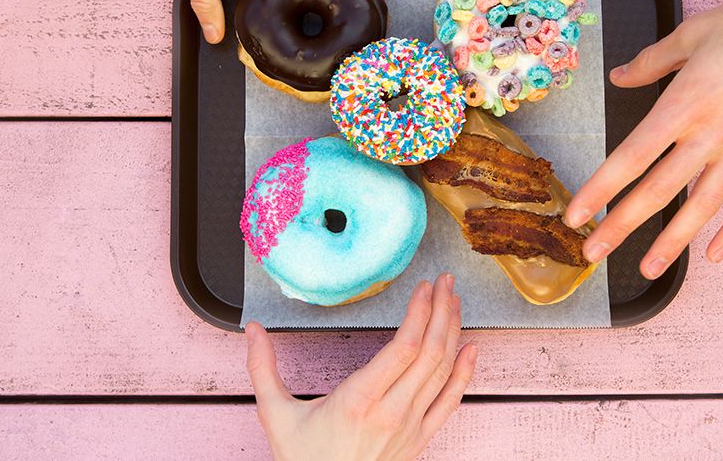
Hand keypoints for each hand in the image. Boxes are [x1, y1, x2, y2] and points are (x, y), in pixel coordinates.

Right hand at [245, 275, 477, 460]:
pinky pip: (450, 402)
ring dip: (452, 332)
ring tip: (454, 303)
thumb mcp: (276, 415)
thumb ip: (263, 369)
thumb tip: (252, 331)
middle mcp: (391, 412)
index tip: (424, 288)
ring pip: (442, 371)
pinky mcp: (420, 439)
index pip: (403, 347)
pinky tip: (471, 349)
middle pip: (430, 352)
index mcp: (358, 401)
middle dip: (441, 311)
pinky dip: (465, 374)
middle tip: (445, 282)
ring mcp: (410, 427)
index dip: (420, 312)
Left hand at [565, 0, 722, 277]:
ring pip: (703, 206)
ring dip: (673, 241)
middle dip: (622, 225)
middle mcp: (711, 134)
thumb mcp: (690, 34)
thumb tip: (620, 77)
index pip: (632, 157)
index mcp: (684, 104)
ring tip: (648, 267)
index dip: (600, 189)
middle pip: (659, 191)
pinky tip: (715, 254)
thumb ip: (649, 63)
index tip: (576, 214)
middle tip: (594, 252)